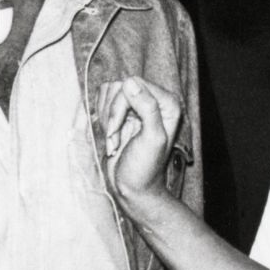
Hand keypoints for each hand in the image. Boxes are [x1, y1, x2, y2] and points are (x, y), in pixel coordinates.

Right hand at [98, 77, 183, 211]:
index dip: (119, 106)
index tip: (116, 130)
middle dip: (112, 116)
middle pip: (119, 87)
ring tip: (115, 140)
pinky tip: (111, 138)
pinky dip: (102, 121)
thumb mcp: (152, 138)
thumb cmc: (146, 167)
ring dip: (106, 120)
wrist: (132, 187)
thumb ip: (147, 108)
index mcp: (167, 103)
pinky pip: (103, 103)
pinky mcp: (121, 114)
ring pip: (108, 93)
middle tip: (115, 139)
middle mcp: (153, 100)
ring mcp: (136, 106)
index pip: (133, 84)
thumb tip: (130, 82)